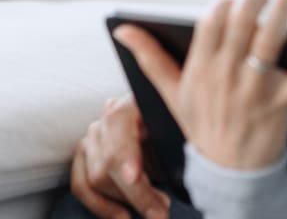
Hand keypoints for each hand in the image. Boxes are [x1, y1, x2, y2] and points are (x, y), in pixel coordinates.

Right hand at [69, 93, 170, 218]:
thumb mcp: (181, 128)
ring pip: (96, 178)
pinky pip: (82, 185)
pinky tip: (123, 216)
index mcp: (135, 100)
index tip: (134, 177)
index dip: (125, 154)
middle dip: (137, 192)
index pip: (119, 124)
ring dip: (125, 200)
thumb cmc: (180, 126)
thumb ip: (174, 142)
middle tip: (163, 210)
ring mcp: (93, 135)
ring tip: (157, 211)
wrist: (172, 121)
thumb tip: (183, 166)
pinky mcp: (84, 154)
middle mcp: (108, 114)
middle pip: (109, 160)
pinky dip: (102, 206)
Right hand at [113, 0, 286, 169]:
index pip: (208, 29)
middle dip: (250, 3)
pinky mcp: (281, 103)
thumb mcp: (170, 93)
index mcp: (199, 70)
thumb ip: (148, 57)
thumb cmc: (200, 124)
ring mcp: (253, 90)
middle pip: (237, 29)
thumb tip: (122, 27)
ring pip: (267, 44)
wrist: (227, 174)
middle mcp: (225, 77)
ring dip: (280, 15)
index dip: (220, 9)